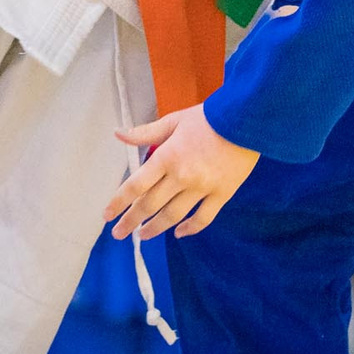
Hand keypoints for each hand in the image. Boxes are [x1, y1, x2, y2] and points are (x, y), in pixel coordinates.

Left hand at [106, 105, 259, 240]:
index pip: (135, 186)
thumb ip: (145, 132)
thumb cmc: (208, 118)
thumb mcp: (174, 120)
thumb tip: (118, 134)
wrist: (246, 120)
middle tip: (119, 233)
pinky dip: (189, 229)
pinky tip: (179, 233)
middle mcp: (181, 177)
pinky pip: (203, 218)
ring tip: (143, 235)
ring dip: (155, 228)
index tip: (107, 216)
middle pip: (150, 205)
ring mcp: (202, 188)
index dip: (119, 203)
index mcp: (167, 157)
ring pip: (173, 215)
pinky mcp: (222, 194)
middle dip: (131, 221)